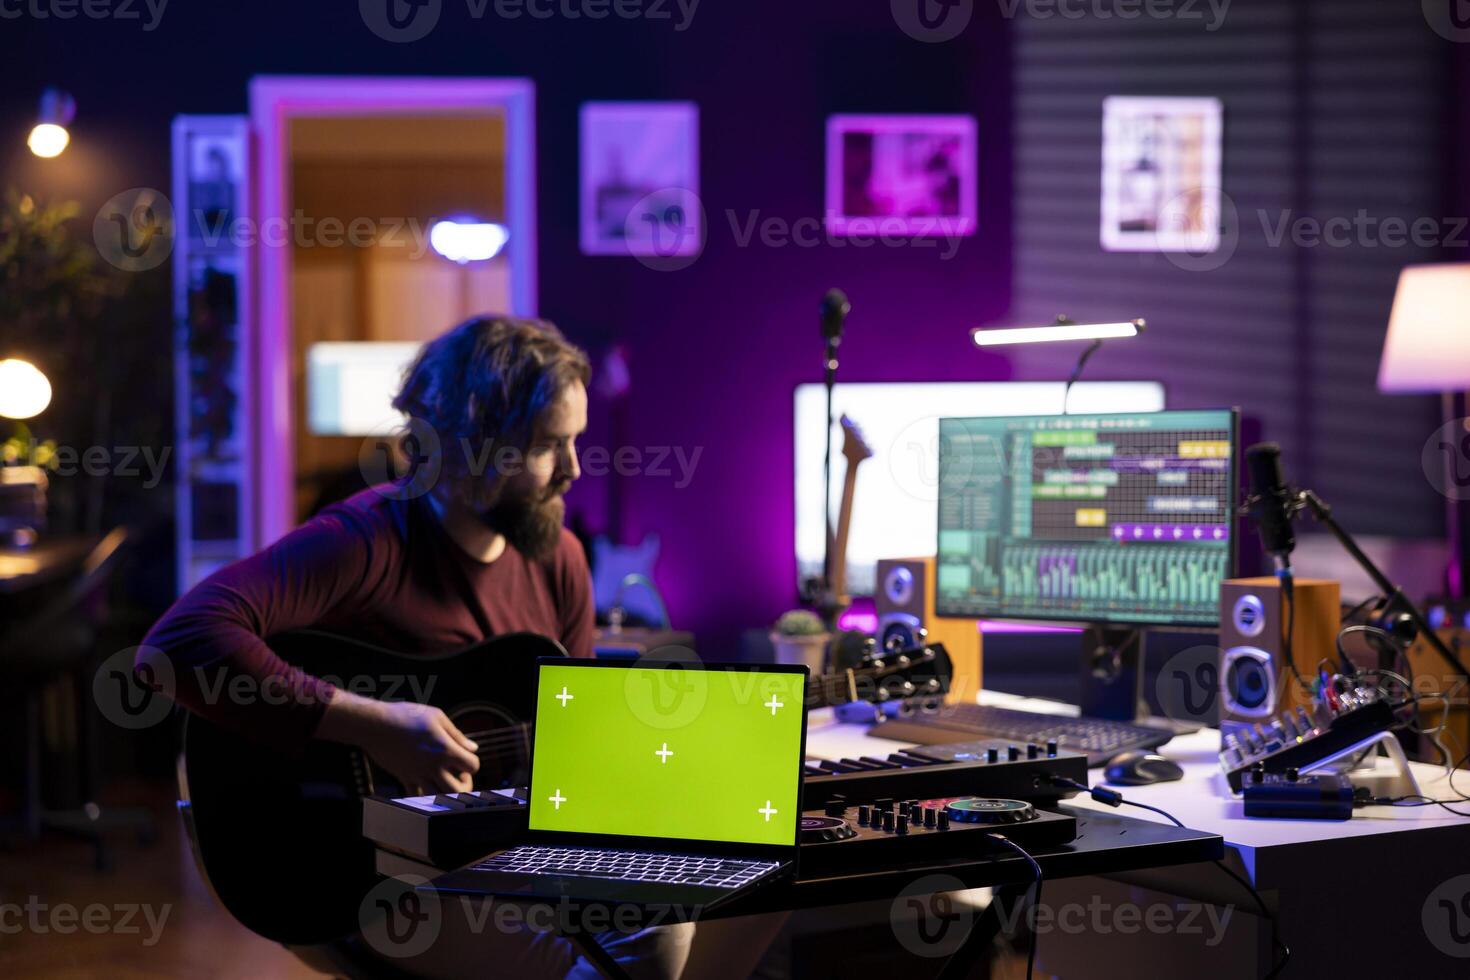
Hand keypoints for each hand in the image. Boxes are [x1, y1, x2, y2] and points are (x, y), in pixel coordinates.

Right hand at [317, 692, 479, 793]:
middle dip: (464, 785)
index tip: (464, 757)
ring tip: (444, 780)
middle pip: (458, 790)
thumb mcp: (437, 717)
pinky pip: (416, 796)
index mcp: (445, 749)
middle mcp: (433, 766)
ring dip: (445, 792)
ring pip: (437, 797)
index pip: (472, 765)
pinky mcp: (404, 777)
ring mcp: (417, 774)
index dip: (472, 763)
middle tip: (459, 775)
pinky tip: (425, 782)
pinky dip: (423, 794)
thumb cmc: (406, 715)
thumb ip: (456, 735)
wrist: (376, 724)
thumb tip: (473, 747)